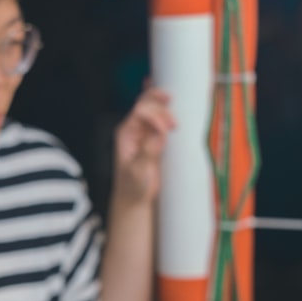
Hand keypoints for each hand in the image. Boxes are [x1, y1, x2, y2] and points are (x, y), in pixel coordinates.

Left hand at [113, 83, 174, 203]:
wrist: (133, 198)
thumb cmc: (132, 186)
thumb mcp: (138, 171)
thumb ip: (148, 151)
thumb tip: (159, 134)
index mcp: (125, 133)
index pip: (139, 112)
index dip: (154, 116)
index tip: (166, 130)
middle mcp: (133, 129)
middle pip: (146, 104)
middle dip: (161, 107)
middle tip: (174, 123)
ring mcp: (144, 133)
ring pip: (154, 109)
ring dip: (166, 109)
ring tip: (176, 125)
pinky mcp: (154, 139)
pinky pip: (160, 120)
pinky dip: (166, 111)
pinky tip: (169, 101)